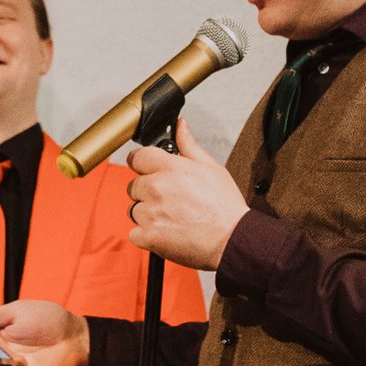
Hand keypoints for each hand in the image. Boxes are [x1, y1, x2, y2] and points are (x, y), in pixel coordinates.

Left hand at [127, 116, 248, 271]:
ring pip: (135, 209)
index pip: (137, 157)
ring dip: (147, 214)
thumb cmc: (225, 207)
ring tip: (171, 218)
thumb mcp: (212, 168)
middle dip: (147, 191)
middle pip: (134, 185)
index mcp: (170, 168)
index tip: (148, 170)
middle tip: (169, 200)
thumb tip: (180, 126)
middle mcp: (157, 188)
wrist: (231, 239)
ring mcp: (150, 213)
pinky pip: (135, 233)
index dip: (143, 164)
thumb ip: (189, 146)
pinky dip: (146, 235)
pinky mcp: (148, 236)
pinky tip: (167, 232)